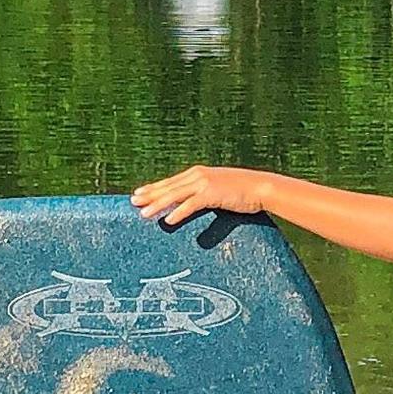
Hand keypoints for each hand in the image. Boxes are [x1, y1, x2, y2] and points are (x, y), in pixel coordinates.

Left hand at [132, 163, 269, 229]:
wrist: (260, 187)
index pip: (170, 182)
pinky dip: (178, 212)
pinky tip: (167, 220)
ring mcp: (204, 183)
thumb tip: (192, 204)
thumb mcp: (218, 189)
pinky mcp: (212, 194)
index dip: (153, 188)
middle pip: (168, 186)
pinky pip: (190, 204)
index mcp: (198, 174)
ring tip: (143, 213)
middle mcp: (197, 175)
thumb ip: (203, 194)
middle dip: (149, 194)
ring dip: (158, 204)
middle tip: (132, 202)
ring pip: (175, 195)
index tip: (139, 193)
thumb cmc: (241, 190)